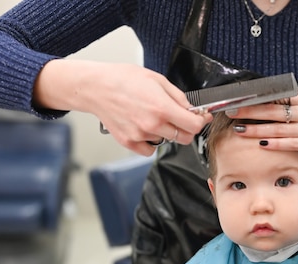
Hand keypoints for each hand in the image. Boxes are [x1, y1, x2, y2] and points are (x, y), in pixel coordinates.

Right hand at [35, 61, 211, 154]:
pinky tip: (144, 127)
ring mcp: (140, 136)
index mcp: (162, 108)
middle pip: (184, 138)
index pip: (194, 125)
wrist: (96, 87)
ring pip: (167, 142)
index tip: (200, 117)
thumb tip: (191, 108)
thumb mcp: (157, 79)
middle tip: (179, 118)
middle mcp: (152, 124)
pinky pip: (150, 149)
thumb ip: (178, 96)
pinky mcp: (129, 143)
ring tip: (153, 117)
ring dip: (166, 132)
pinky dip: (151, 142)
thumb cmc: (123, 79)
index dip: (200, 121)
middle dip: (186, 128)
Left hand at [225, 36, 297, 155]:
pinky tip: (260, 143)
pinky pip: (290, 145)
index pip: (280, 96)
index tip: (243, 98)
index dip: (260, 98)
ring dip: (257, 131)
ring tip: (239, 129)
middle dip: (251, 114)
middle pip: (274, 114)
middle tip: (232, 113)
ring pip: (279, 132)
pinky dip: (275, 145)